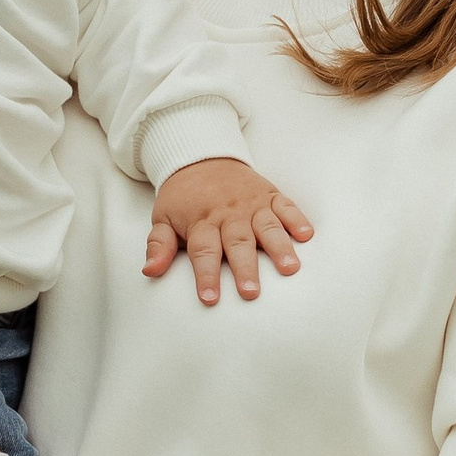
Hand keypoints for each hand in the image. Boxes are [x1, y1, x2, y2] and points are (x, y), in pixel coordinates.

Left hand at [145, 156, 312, 305]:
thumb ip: (158, 245)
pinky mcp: (269, 195)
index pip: (203, 251)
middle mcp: (228, 214)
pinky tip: (306, 235)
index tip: (210, 298)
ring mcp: (252, 204)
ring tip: (290, 268)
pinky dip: (297, 219)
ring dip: (279, 247)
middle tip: (251, 292)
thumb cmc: (182, 197)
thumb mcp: (162, 218)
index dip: (206, 275)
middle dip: (245, 268)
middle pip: (238, 243)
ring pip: (266, 227)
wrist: (201, 157)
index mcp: (201, 222)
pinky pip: (286, 206)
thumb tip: (149, 270)